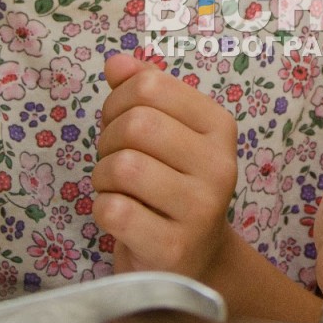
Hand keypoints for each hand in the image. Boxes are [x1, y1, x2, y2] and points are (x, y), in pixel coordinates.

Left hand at [92, 53, 238, 280]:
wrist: (192, 259)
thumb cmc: (171, 186)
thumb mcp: (165, 132)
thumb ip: (142, 91)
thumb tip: (116, 63)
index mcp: (219, 126)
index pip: (151, 86)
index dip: (118, 101)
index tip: (119, 124)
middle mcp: (220, 165)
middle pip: (136, 124)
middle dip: (108, 140)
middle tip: (115, 160)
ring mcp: (201, 209)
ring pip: (123, 167)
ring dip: (102, 177)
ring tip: (117, 189)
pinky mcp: (174, 247)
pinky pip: (114, 210)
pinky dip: (102, 208)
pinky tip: (119, 216)